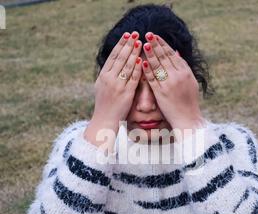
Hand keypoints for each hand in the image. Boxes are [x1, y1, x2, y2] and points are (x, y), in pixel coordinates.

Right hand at [85, 31, 142, 147]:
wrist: (104, 121)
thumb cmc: (105, 106)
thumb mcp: (102, 88)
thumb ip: (108, 77)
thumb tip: (114, 66)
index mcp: (103, 76)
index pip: (112, 56)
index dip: (120, 45)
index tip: (127, 35)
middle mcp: (108, 78)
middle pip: (119, 58)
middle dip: (128, 44)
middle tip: (135, 33)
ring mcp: (116, 85)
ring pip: (126, 65)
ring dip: (133, 52)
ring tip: (140, 42)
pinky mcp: (125, 93)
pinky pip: (132, 78)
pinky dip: (136, 68)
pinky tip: (141, 59)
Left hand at [142, 32, 204, 134]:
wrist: (188, 119)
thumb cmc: (189, 102)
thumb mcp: (190, 82)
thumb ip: (183, 67)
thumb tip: (177, 52)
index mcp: (186, 72)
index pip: (172, 54)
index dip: (163, 44)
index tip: (156, 37)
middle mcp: (178, 76)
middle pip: (165, 57)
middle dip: (156, 44)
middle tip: (148, 34)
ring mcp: (169, 84)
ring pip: (158, 65)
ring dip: (150, 53)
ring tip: (143, 44)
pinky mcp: (161, 93)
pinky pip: (152, 79)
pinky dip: (147, 70)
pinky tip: (142, 62)